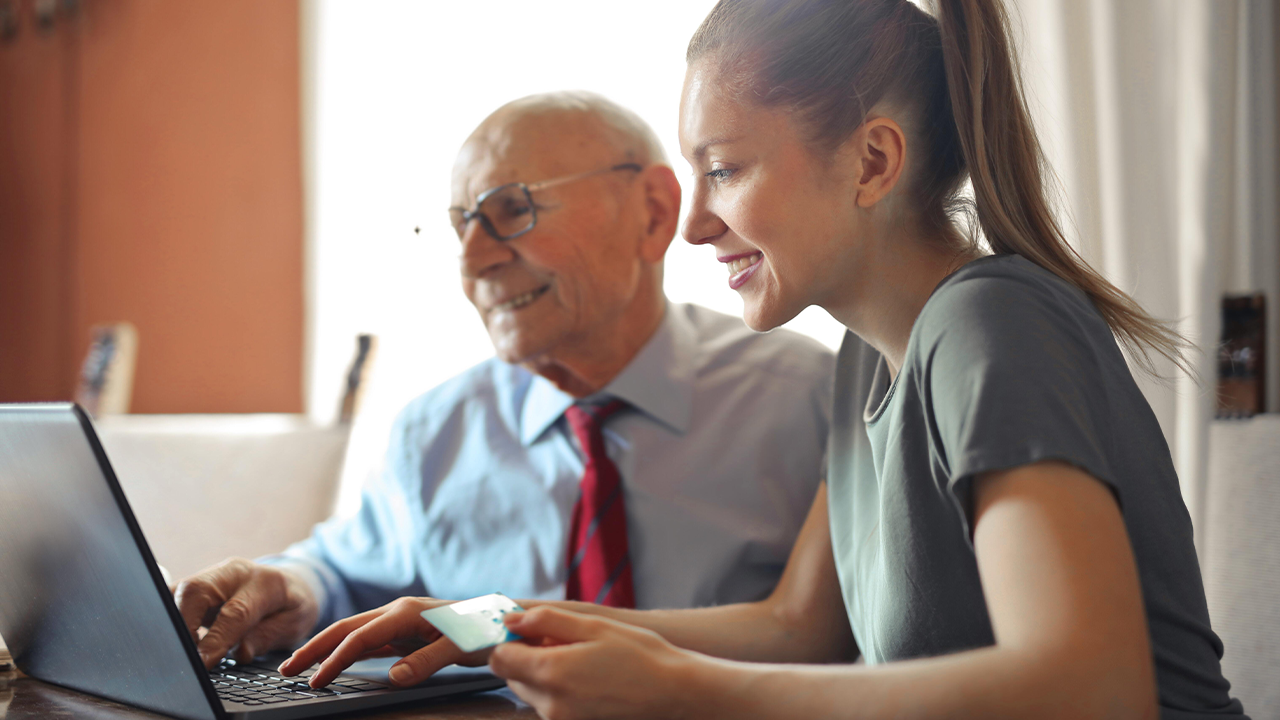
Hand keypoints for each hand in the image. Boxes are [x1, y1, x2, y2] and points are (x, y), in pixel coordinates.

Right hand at [172, 558, 318, 667]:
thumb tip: (241, 652)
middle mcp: (234, 573)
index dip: (216, 639)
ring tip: (179, 650)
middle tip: (185, 656)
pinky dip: (169, 617)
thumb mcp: (294, 624)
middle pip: (196, 591)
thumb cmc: (291, 606)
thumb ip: (267, 637)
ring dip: (172, 621)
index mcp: (265, 582)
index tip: (203, 662)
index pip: (235, 611)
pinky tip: (173, 638)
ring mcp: (212, 575)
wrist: (289, 584)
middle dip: (184, 625)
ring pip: (179, 591)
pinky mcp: (196, 584)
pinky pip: (173, 596)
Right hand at [278, 597, 491, 688]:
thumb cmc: (484, 630)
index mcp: (406, 612)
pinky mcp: (404, 631)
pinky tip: (334, 663)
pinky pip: (368, 642)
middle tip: (285, 670)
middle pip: (345, 629)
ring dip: (325, 649)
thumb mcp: (460, 648)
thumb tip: (393, 677)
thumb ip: (427, 661)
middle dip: (314, 648)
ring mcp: (399, 621)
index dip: (335, 660)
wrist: (503, 619)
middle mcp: (397, 612)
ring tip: (299, 667)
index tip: (315, 681)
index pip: (360, 637)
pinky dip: (346, 652)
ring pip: (353, 633)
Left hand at [490, 606, 694, 719]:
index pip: (499, 658)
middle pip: (512, 675)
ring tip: (579, 657)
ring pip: (530, 690)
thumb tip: (511, 620)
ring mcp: (561, 719)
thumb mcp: (593, 625)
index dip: (510, 639)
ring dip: (542, 672)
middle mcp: (550, 703)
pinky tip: (587, 675)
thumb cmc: (639, 655)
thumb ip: (546, 621)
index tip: (528, 628)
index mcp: (551, 672)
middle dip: (527, 655)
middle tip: (561, 640)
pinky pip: (549, 703)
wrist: (673, 692)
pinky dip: (557, 687)